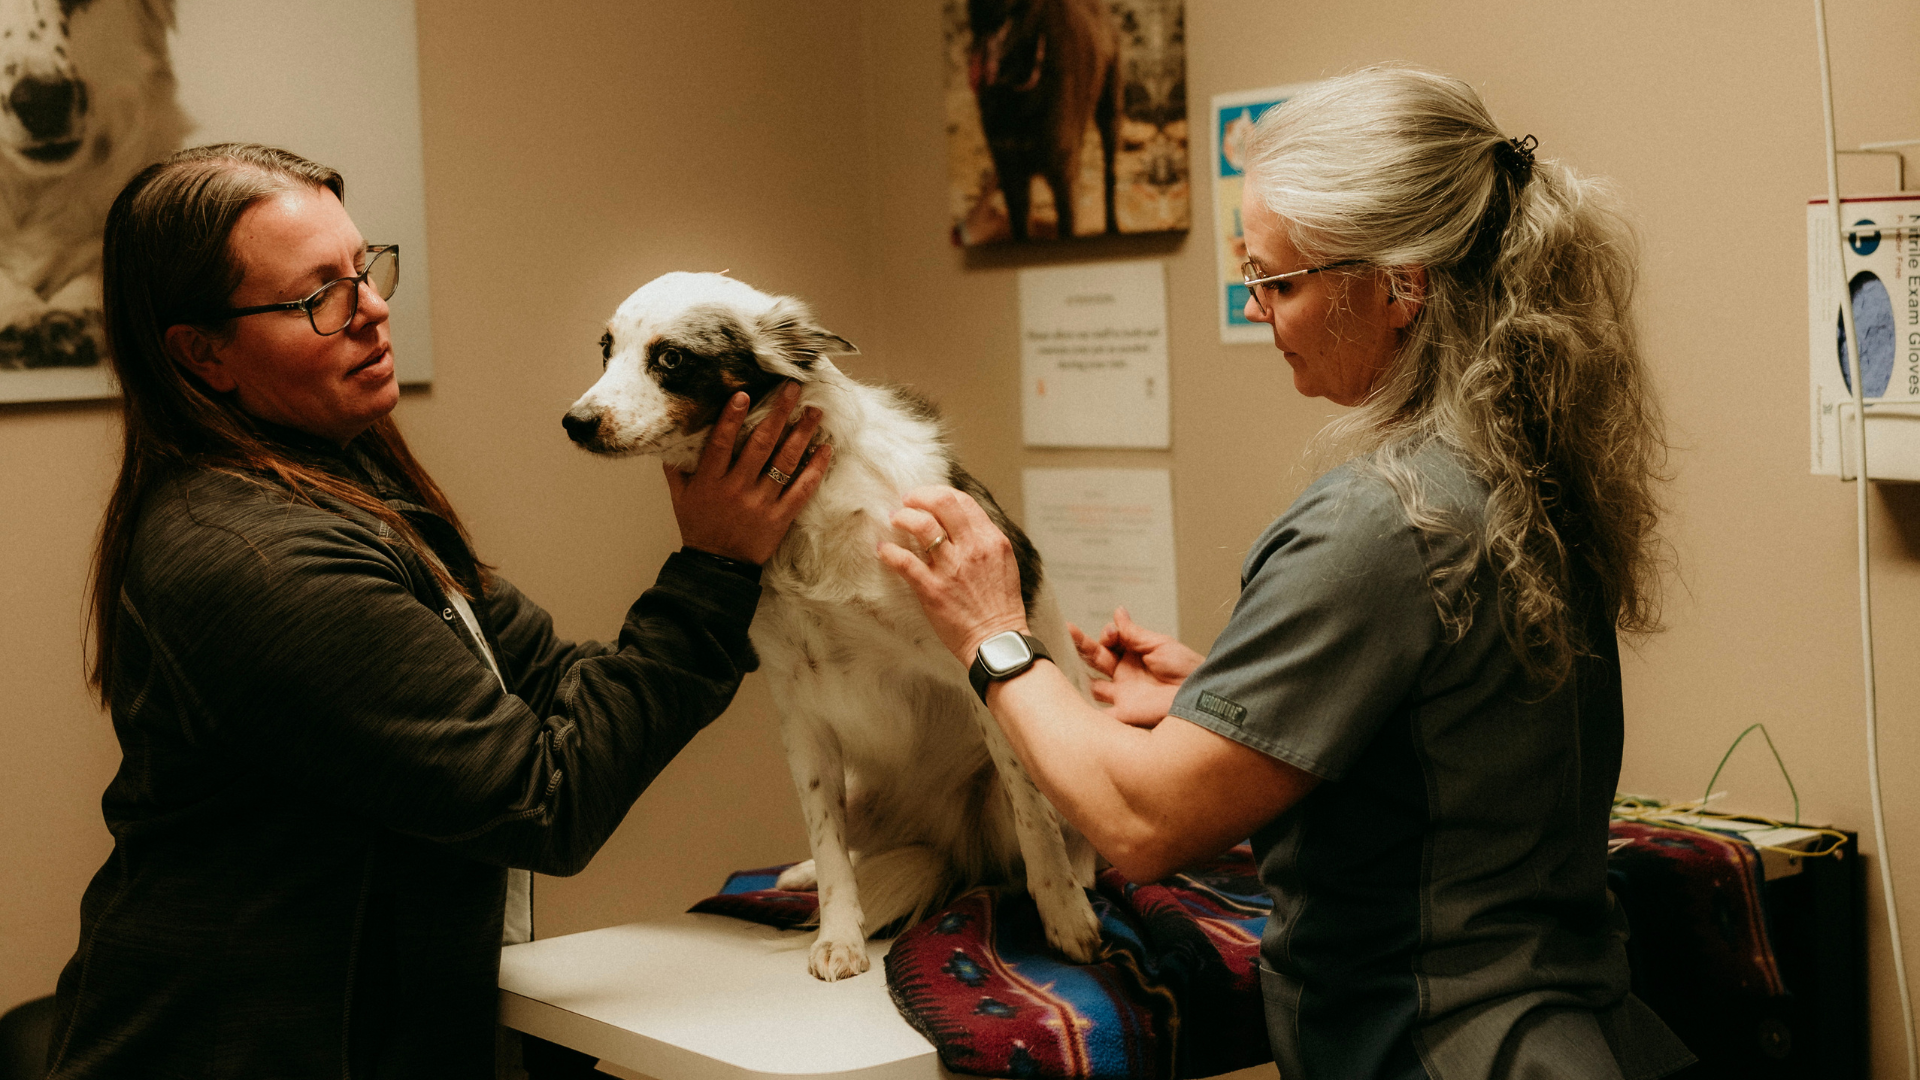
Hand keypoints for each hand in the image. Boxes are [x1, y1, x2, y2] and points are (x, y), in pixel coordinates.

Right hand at [666, 381, 830, 565]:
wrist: (717, 566)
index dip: (731, 418)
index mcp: (710, 481)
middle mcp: (736, 489)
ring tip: (814, 412)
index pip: (721, 443)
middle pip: (759, 445)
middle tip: (792, 389)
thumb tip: (674, 434)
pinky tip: (825, 449)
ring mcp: (761, 503)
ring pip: (784, 463)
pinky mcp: (780, 517)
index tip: (744, 394)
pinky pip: (801, 490)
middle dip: (777, 414)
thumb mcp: (681, 495)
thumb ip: (678, 465)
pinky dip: (815, 469)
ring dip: (802, 435)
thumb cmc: (699, 525)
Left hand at [876, 485, 1028, 665]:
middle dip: (919, 496)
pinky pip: (904, 561)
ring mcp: (951, 568)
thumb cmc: (1000, 606)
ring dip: (903, 517)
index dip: (939, 493)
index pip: (962, 501)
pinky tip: (883, 550)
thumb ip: (983, 541)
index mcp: (991, 540)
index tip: (926, 497)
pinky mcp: (932, 589)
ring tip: (895, 519)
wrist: (996, 640)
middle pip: (942, 503)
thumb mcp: (1002, 563)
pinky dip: (889, 552)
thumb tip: (959, 524)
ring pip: (921, 525)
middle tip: (907, 501)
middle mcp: (972, 548)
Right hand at [1068, 607, 1201, 726]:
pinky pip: (1100, 715)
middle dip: (1081, 645)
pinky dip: (1085, 711)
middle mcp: (1124, 674)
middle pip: (1095, 659)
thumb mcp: (1159, 644)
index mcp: (1133, 655)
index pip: (1109, 642)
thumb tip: (1118, 612)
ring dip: (1077, 674)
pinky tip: (1069, 697)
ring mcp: (1122, 694)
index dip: (1106, 635)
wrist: (1199, 694)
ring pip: (1091, 684)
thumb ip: (1134, 633)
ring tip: (1062, 658)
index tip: (1111, 634)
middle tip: (1068, 632)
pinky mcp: (1123, 713)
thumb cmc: (1186, 668)